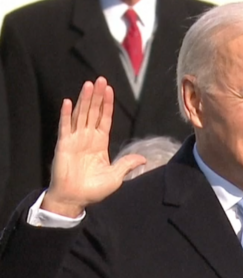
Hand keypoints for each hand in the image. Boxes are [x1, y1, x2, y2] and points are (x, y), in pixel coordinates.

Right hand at [42, 77, 145, 216]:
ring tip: (88, 85)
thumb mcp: (115, 176)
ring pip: (81, 115)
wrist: (75, 198)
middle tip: (101, 79)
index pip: (104, 119)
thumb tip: (143, 158)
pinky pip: (65, 127)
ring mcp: (75, 140)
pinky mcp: (64, 145)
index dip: (107, 105)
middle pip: (93, 112)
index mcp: (100, 144)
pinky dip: (66, 114)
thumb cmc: (93, 190)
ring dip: (84, 100)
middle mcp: (87, 138)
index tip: (110, 90)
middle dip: (97, 96)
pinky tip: (68, 102)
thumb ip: (127, 164)